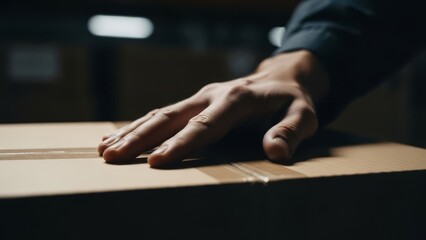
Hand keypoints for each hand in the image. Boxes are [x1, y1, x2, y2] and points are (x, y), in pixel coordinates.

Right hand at [98, 50, 328, 167]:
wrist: (282, 76)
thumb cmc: (293, 99)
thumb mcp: (304, 114)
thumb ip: (290, 131)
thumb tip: (276, 152)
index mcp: (236, 100)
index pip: (204, 126)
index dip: (180, 144)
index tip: (156, 161)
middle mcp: (211, 96)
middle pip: (170, 117)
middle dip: (140, 138)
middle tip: (112, 157)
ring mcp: (200, 98)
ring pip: (160, 114)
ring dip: (132, 132)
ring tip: (106, 149)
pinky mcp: (195, 103)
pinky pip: (163, 114)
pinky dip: (139, 125)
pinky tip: (119, 135)